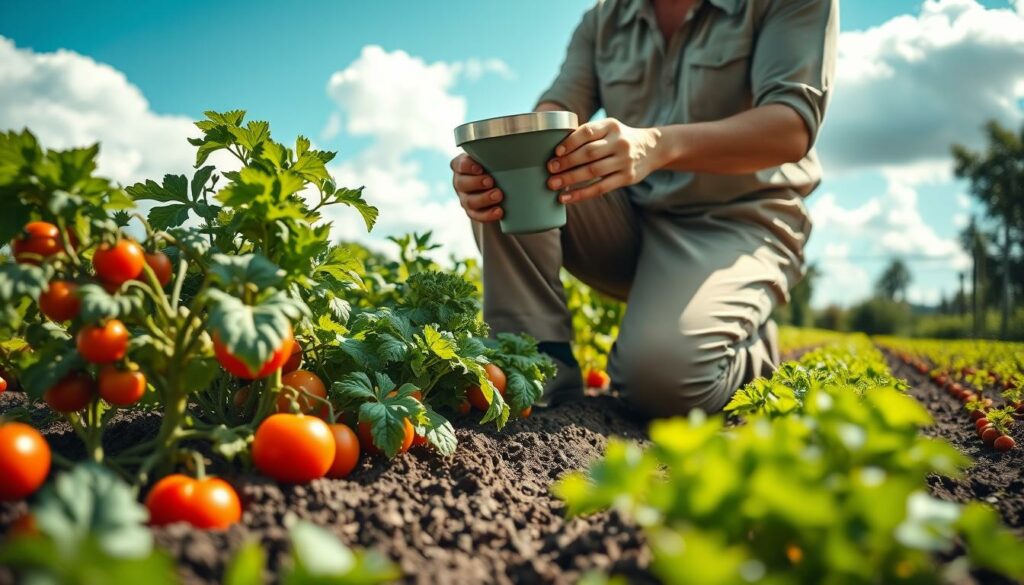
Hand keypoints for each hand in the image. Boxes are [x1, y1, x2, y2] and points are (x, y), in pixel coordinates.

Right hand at [450, 153, 503, 221]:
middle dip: (476, 183)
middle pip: (461, 183)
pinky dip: (488, 214)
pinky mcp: (473, 212)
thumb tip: (531, 151)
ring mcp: (465, 198)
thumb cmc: (500, 166)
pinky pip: (477, 215)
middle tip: (491, 181)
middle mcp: (461, 181)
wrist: (503, 186)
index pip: (459, 164)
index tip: (480, 168)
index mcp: (463, 165)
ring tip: (499, 195)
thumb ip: (507, 152)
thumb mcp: (499, 157)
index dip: (467, 166)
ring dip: (484, 199)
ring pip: (469, 201)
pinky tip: (499, 212)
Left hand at [546, 118, 660, 202]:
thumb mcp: (609, 128)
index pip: (588, 131)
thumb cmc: (620, 138)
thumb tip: (555, 149)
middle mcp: (619, 142)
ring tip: (553, 184)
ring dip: (570, 179)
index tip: (556, 151)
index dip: (570, 141)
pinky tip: (567, 197)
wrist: (653, 148)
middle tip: (550, 169)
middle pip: (589, 153)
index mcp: (611, 126)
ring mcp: (624, 161)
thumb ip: (588, 134)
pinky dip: (581, 194)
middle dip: (567, 162)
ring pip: (593, 172)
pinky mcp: (627, 178)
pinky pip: (601, 188)